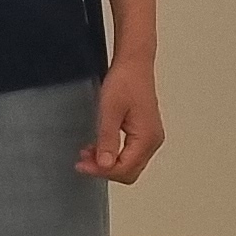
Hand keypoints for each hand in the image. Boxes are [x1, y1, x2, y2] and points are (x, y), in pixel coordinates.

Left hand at [79, 54, 163, 182]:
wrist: (134, 63)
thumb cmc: (125, 80)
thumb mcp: (110, 110)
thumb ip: (107, 139)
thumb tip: (105, 165)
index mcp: (147, 137)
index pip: (124, 168)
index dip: (101, 171)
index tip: (82, 165)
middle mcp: (153, 141)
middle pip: (129, 171)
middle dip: (105, 170)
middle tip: (83, 162)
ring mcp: (150, 137)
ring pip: (129, 164)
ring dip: (108, 164)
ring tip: (87, 155)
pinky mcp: (145, 133)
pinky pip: (130, 154)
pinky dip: (114, 155)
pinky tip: (99, 148)